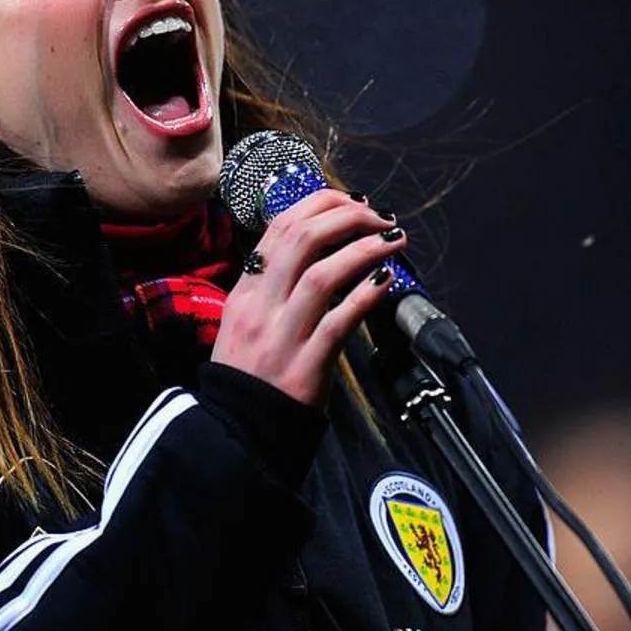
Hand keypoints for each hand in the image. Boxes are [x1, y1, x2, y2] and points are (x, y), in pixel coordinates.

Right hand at [211, 190, 402, 406]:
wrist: (239, 428)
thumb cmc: (248, 372)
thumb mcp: (244, 319)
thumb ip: (270, 285)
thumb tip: (314, 249)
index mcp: (245, 291)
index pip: (279, 229)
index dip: (320, 204)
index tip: (351, 202)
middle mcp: (261, 307)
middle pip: (302, 240)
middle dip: (347, 217)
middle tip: (378, 216)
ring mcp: (284, 335)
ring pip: (323, 274)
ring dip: (364, 249)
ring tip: (392, 240)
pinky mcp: (308, 363)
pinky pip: (341, 321)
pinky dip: (367, 296)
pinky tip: (386, 281)